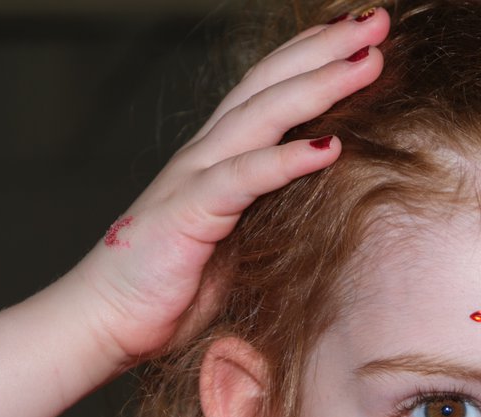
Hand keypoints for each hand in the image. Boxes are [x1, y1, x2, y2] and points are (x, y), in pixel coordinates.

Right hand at [74, 9, 388, 367]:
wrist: (102, 322)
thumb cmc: (169, 288)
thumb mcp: (235, 243)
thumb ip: (269, 214)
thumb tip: (323, 208)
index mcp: (218, 157)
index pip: (270, 90)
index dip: (313, 56)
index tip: (361, 35)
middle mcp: (207, 155)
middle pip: (271, 84)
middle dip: (326, 49)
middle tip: (378, 20)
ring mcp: (194, 178)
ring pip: (262, 115)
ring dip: (319, 85)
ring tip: (368, 62)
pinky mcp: (188, 213)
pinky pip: (242, 178)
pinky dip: (285, 160)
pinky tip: (329, 146)